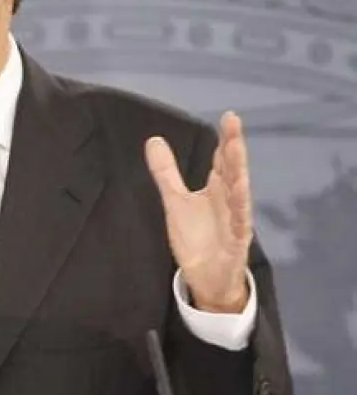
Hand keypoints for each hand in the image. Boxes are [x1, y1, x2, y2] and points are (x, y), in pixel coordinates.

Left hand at [145, 111, 251, 312]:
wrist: (207, 278)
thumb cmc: (197, 238)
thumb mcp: (176, 201)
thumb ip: (167, 172)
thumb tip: (154, 139)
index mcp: (217, 190)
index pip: (222, 160)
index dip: (225, 139)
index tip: (229, 117)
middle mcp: (229, 202)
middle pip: (233, 170)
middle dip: (233, 148)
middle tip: (233, 124)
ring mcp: (235, 222)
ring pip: (239, 194)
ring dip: (238, 173)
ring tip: (236, 151)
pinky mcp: (235, 243)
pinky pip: (239, 225)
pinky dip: (239, 212)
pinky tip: (240, 196)